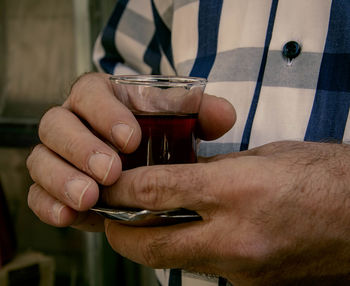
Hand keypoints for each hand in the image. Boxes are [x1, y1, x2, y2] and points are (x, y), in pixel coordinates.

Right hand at [26, 72, 235, 230]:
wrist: (140, 161)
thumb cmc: (157, 135)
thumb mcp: (179, 120)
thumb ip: (201, 113)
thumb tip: (224, 115)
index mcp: (100, 99)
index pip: (90, 93)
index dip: (105, 113)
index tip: (131, 138)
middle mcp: (74, 122)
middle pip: (56, 124)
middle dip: (82, 148)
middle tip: (110, 172)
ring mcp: (60, 154)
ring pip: (41, 158)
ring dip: (62, 179)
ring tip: (90, 198)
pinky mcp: (54, 184)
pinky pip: (37, 191)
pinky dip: (48, 204)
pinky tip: (68, 216)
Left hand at [102, 141, 349, 284]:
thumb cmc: (324, 176)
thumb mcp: (265, 157)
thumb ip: (216, 169)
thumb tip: (180, 175)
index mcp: (239, 191)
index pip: (156, 192)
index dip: (120, 189)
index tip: (106, 185)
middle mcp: (236, 238)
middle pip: (150, 245)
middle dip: (119, 233)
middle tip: (110, 216)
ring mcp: (244, 271)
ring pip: (172, 262)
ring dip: (150, 243)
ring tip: (144, 222)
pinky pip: (203, 268)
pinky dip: (185, 251)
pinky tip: (189, 232)